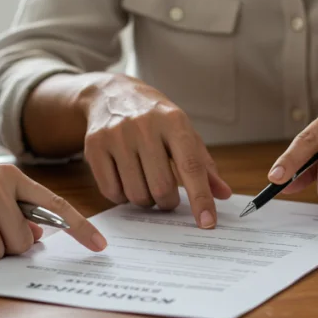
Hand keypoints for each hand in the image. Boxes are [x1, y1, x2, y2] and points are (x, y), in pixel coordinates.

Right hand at [81, 75, 232, 227]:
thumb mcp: (183, 131)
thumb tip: (223, 194)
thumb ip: (204, 164)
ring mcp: (116, 136)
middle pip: (161, 186)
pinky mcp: (94, 146)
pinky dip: (122, 197)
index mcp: (173, 121)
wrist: (112, 94)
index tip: (207, 222)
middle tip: (167, 197)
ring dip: (146, 201)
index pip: (190, 166)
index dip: (200, 197)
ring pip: (136, 193)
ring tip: (146, 185)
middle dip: (168, 202)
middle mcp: (144, 126)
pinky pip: (111, 191)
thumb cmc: (155, 118)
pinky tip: (127, 182)